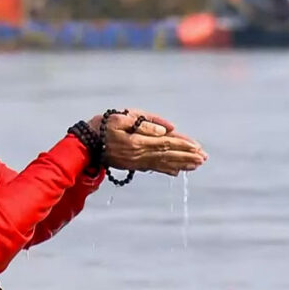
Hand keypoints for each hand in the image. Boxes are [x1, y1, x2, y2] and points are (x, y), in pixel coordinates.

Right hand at [87, 110, 206, 175]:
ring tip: (196, 165)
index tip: (198, 147)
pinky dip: (167, 169)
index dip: (183, 145)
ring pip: (163, 163)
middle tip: (204, 158)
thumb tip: (167, 130)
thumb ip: (144, 123)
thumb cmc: (102, 126)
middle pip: (168, 155)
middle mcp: (139, 155)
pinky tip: (177, 172)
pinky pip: (153, 168)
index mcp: (137, 142)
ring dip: (181, 164)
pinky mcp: (132, 165)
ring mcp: (136, 162)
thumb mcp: (120, 117)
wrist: (84, 144)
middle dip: (187, 156)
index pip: (166, 143)